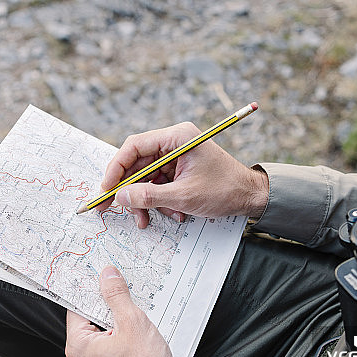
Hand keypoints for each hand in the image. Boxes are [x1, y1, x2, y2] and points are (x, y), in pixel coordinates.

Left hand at [65, 266, 178, 356]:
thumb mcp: (132, 322)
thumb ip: (116, 295)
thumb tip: (107, 275)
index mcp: (78, 345)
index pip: (77, 306)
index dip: (91, 289)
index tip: (101, 276)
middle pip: (90, 318)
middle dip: (107, 304)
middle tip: (122, 290)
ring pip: (103, 331)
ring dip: (117, 319)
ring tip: (134, 311)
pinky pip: (110, 344)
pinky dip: (122, 333)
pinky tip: (138, 329)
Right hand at [99, 122, 268, 227]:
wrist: (251, 197)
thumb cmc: (225, 190)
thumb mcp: (184, 196)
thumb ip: (149, 196)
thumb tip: (120, 197)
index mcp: (177, 137)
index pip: (134, 146)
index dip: (116, 168)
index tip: (106, 189)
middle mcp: (174, 143)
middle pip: (136, 164)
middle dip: (128, 190)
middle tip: (109, 208)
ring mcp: (175, 157)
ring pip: (145, 178)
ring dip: (144, 201)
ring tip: (147, 219)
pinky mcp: (178, 170)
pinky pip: (157, 185)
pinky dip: (157, 202)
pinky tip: (169, 213)